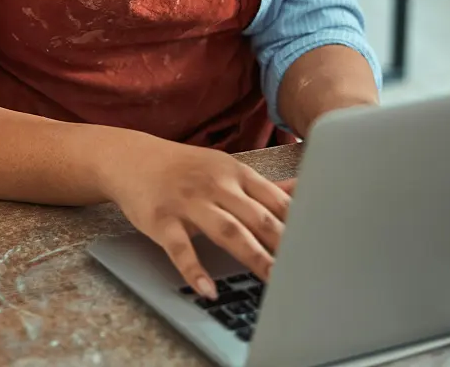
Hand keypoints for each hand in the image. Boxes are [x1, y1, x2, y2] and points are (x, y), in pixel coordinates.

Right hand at [99, 134, 294, 299]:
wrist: (131, 158)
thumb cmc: (185, 168)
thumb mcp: (224, 168)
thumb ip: (263, 186)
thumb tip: (306, 190)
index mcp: (234, 172)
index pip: (274, 200)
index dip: (298, 224)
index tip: (318, 246)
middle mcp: (214, 185)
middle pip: (256, 217)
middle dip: (283, 245)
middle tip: (305, 270)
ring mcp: (188, 202)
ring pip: (226, 230)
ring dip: (252, 256)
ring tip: (272, 281)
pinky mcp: (162, 220)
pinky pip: (181, 248)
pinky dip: (195, 270)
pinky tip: (208, 289)